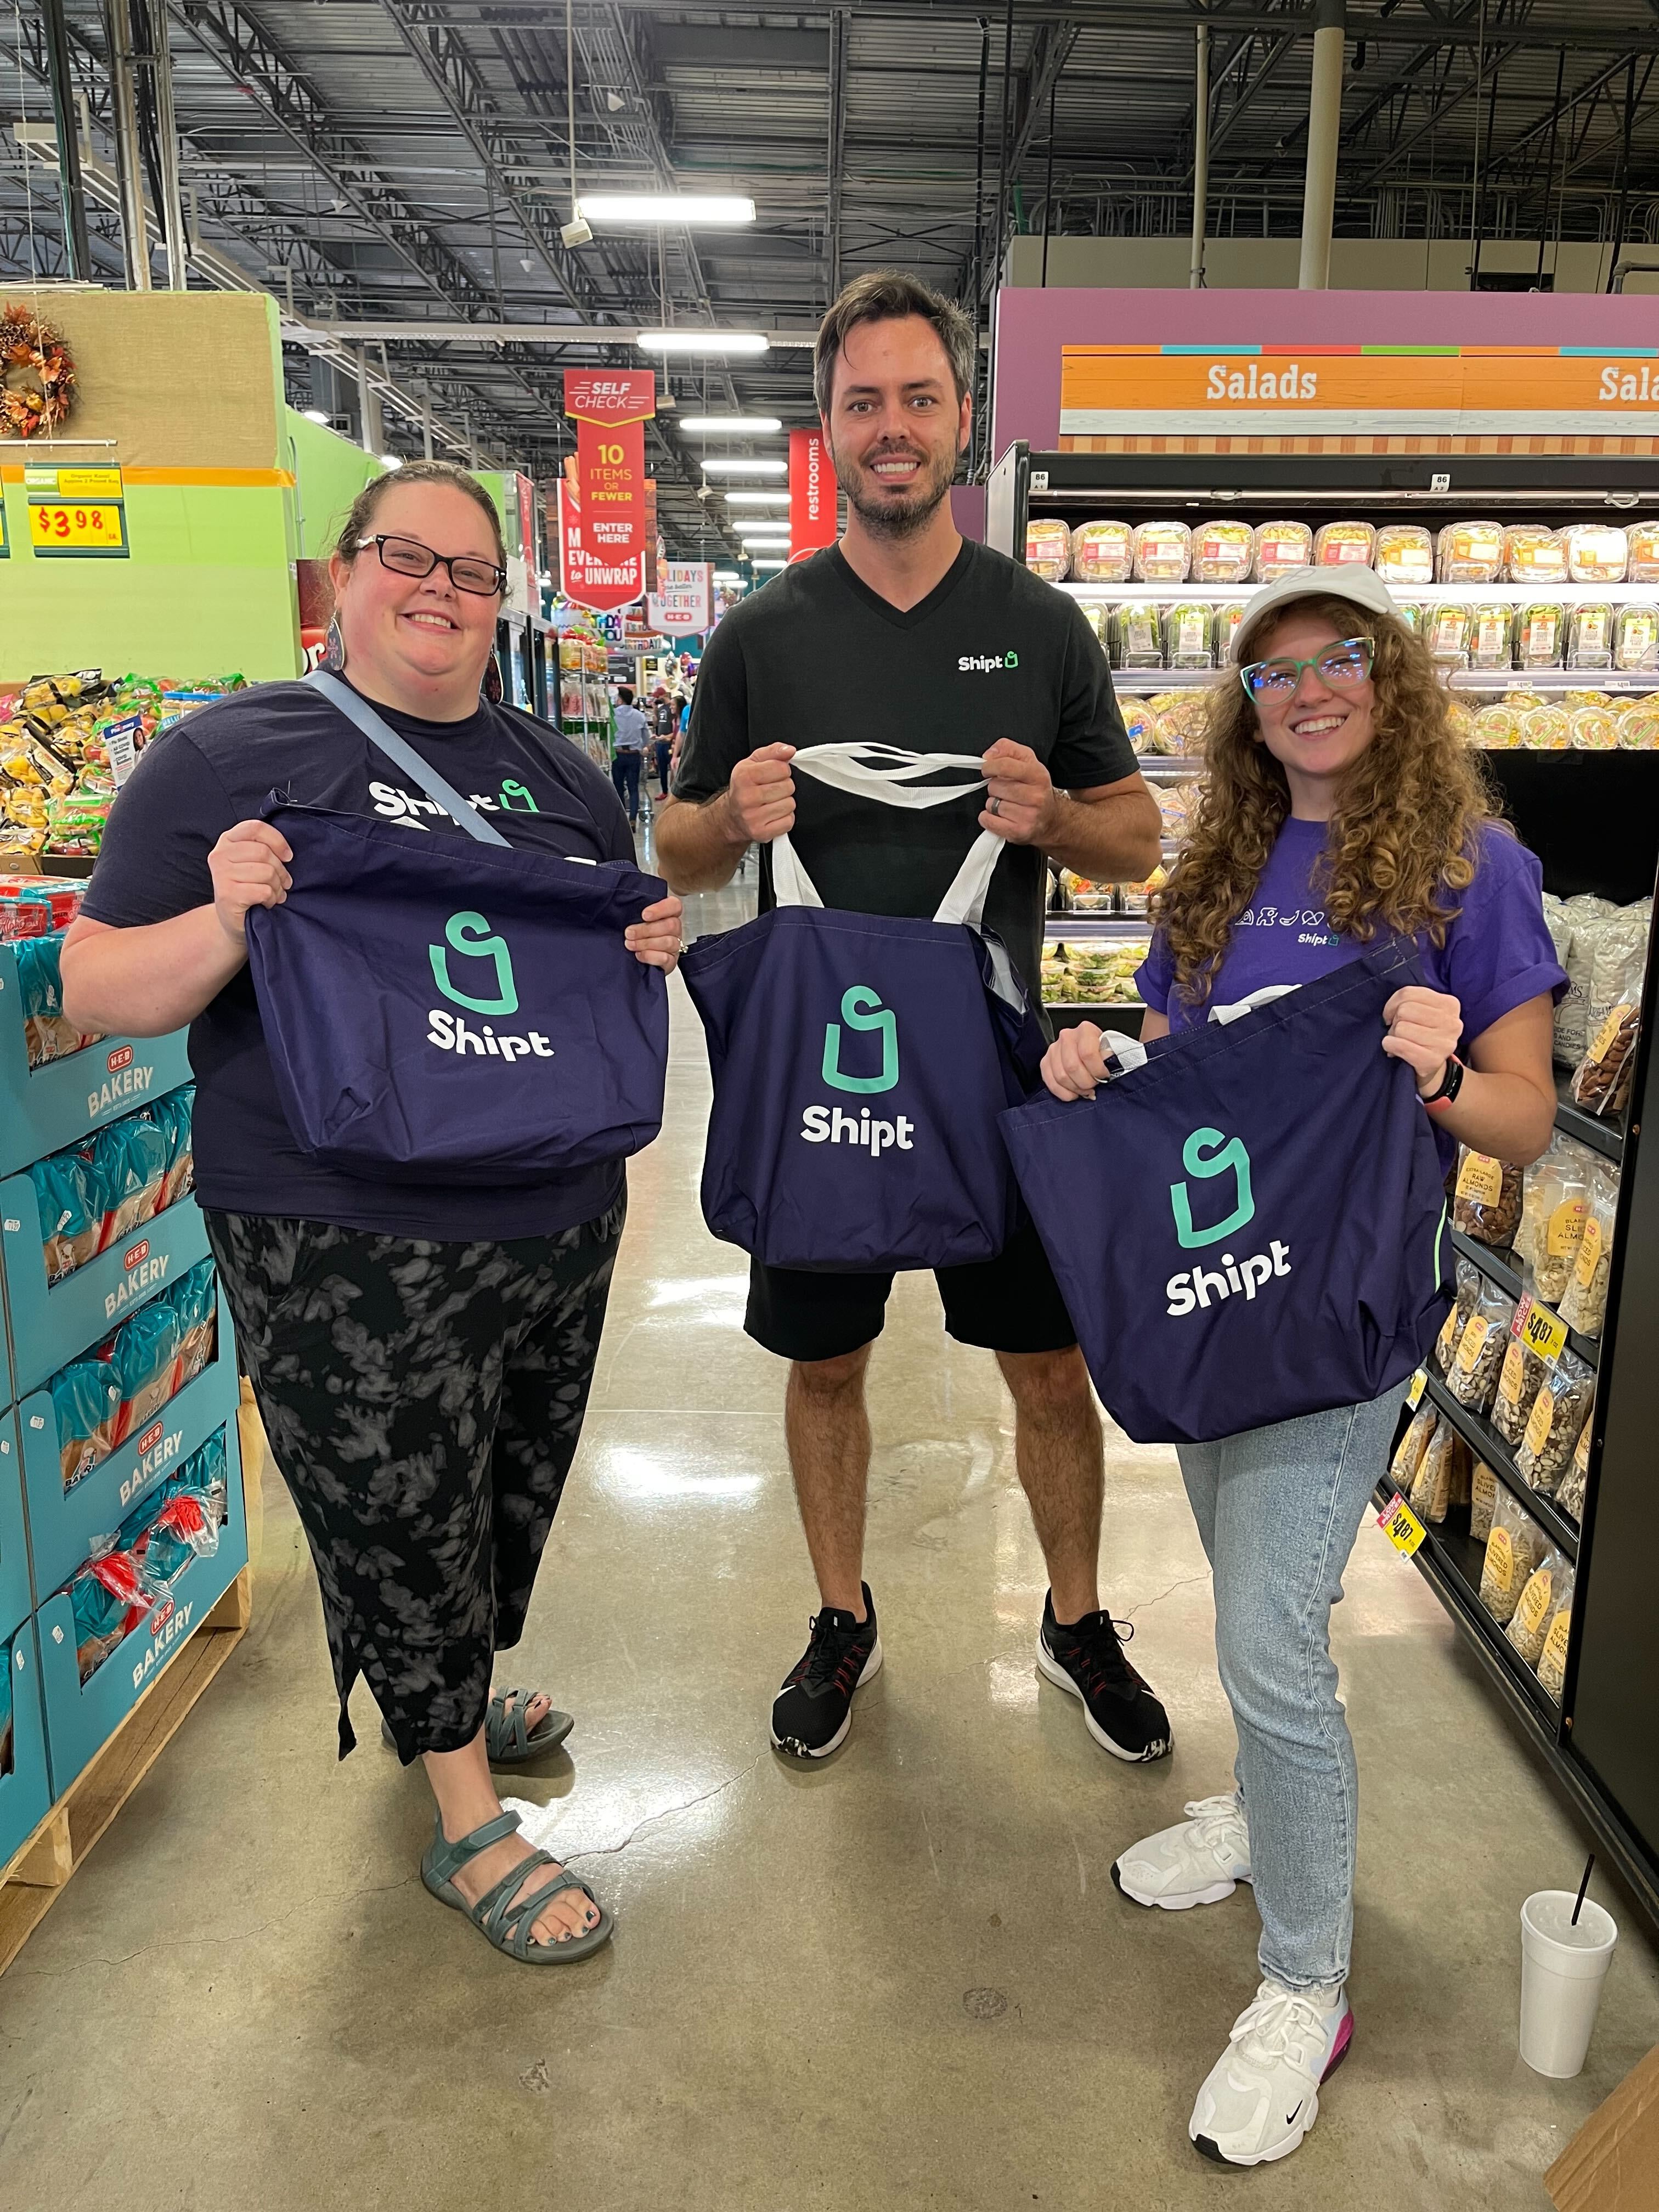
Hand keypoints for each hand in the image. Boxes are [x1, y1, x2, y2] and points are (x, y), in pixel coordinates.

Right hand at [208, 819, 291, 945]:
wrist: (232, 921)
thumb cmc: (247, 888)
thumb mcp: (252, 862)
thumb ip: (263, 848)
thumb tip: (287, 852)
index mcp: (227, 840)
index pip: (256, 828)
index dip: (277, 841)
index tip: (287, 857)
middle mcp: (220, 854)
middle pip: (264, 852)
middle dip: (281, 871)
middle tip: (283, 883)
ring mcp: (221, 874)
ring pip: (267, 872)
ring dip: (277, 887)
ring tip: (274, 894)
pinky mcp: (227, 894)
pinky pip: (263, 890)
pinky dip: (271, 898)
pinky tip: (266, 903)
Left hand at [626, 894, 684, 972]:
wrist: (632, 958)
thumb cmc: (633, 933)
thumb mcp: (632, 918)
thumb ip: (633, 910)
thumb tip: (622, 903)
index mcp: (668, 914)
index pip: (674, 906)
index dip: (661, 909)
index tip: (644, 914)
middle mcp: (674, 929)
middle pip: (671, 925)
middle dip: (646, 930)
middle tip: (629, 933)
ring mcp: (674, 946)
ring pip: (668, 942)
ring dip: (646, 943)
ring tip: (630, 944)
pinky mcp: (671, 962)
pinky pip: (666, 959)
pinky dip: (650, 956)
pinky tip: (639, 954)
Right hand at [725, 743, 795, 843]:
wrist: (731, 817)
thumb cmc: (744, 788)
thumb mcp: (752, 763)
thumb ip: (773, 752)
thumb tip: (789, 750)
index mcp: (744, 776)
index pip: (781, 768)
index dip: (782, 770)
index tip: (774, 774)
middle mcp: (746, 797)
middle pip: (788, 786)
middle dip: (784, 786)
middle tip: (772, 790)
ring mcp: (753, 817)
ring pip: (790, 804)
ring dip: (785, 803)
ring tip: (771, 802)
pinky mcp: (761, 832)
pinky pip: (788, 821)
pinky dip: (784, 818)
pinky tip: (772, 814)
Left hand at [980, 739, 1063, 845]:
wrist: (1050, 820)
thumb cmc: (1036, 790)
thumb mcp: (1028, 761)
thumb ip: (1008, 749)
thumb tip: (989, 754)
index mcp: (1038, 775)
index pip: (1005, 765)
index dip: (990, 766)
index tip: (987, 769)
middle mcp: (1035, 796)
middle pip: (995, 786)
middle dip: (995, 787)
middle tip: (1007, 791)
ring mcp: (1028, 816)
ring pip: (991, 804)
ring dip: (994, 804)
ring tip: (1008, 804)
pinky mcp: (1018, 831)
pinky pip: (988, 820)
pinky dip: (988, 818)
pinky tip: (1000, 816)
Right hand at [1041, 1020, 1110, 1100]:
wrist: (1092, 1051)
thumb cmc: (1102, 1052)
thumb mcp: (1111, 1050)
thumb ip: (1110, 1057)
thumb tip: (1107, 1064)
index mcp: (1085, 1030)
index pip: (1087, 1053)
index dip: (1097, 1070)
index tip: (1104, 1076)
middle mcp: (1067, 1036)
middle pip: (1072, 1066)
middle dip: (1086, 1082)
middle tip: (1094, 1086)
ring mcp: (1054, 1049)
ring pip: (1061, 1076)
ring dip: (1075, 1089)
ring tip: (1085, 1090)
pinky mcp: (1045, 1061)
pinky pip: (1050, 1082)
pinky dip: (1063, 1093)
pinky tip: (1074, 1094)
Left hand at [1383, 985, 1462, 1096]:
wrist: (1431, 1065)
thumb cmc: (1422, 1033)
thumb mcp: (1422, 1010)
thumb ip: (1408, 1001)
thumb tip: (1390, 1010)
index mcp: (1450, 1004)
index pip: (1408, 993)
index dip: (1392, 1004)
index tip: (1391, 1014)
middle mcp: (1452, 1022)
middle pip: (1404, 1010)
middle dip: (1395, 1021)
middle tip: (1399, 1031)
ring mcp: (1445, 1042)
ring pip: (1401, 1027)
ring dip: (1393, 1035)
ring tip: (1401, 1041)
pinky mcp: (1434, 1060)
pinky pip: (1400, 1045)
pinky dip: (1390, 1046)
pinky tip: (1393, 1050)